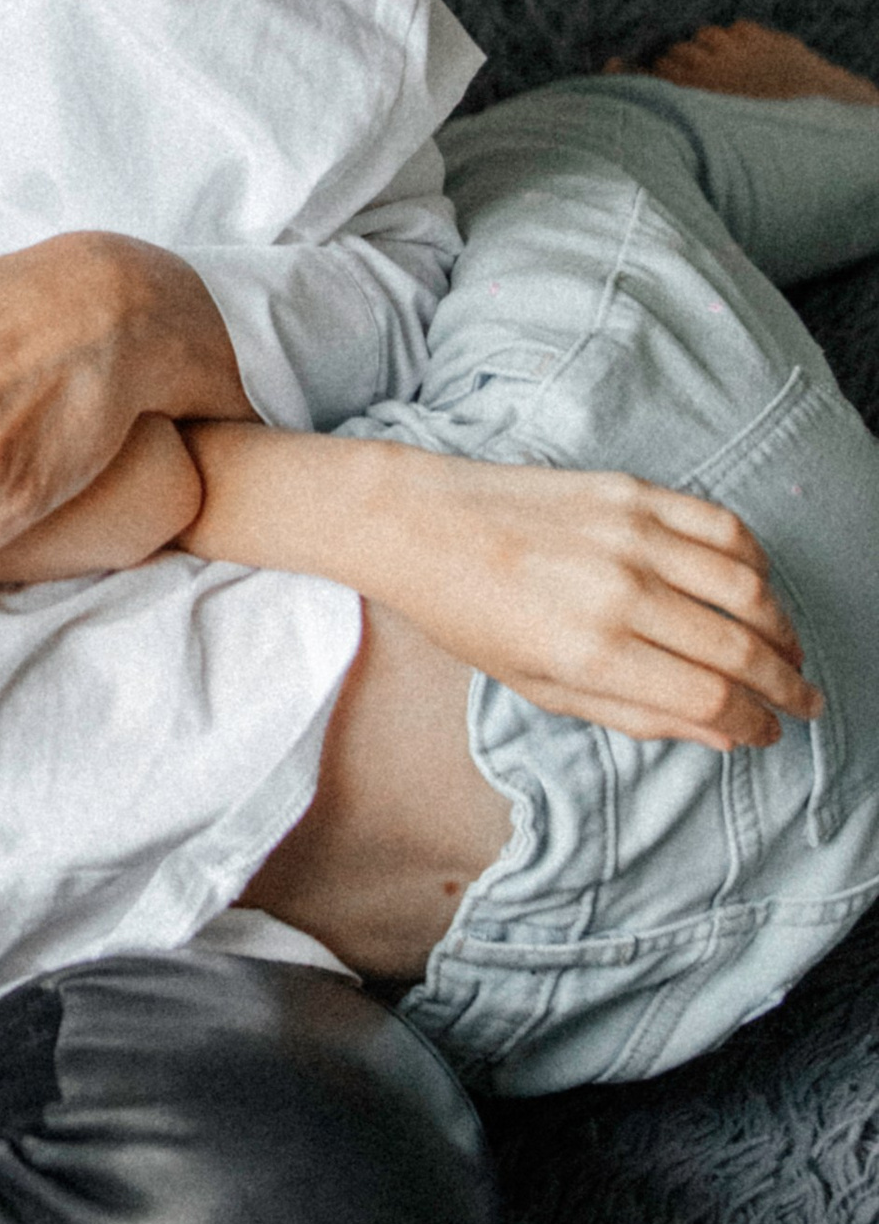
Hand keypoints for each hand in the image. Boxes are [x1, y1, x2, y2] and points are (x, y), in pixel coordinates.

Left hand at [337, 446, 813, 748]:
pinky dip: (753, 561)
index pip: (711, 699)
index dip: (753, 723)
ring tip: (787, 653)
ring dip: (781, 627)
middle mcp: (620, 590)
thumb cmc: (469, 614)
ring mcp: (630, 533)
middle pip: (740, 648)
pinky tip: (756, 589)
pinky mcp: (631, 490)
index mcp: (591, 651)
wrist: (418, 522)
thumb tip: (722, 733)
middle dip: (786, 685)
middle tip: (804, 703)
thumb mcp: (540, 687)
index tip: (768, 732)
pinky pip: (721, 525)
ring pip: (746, 586)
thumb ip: (636, 714)